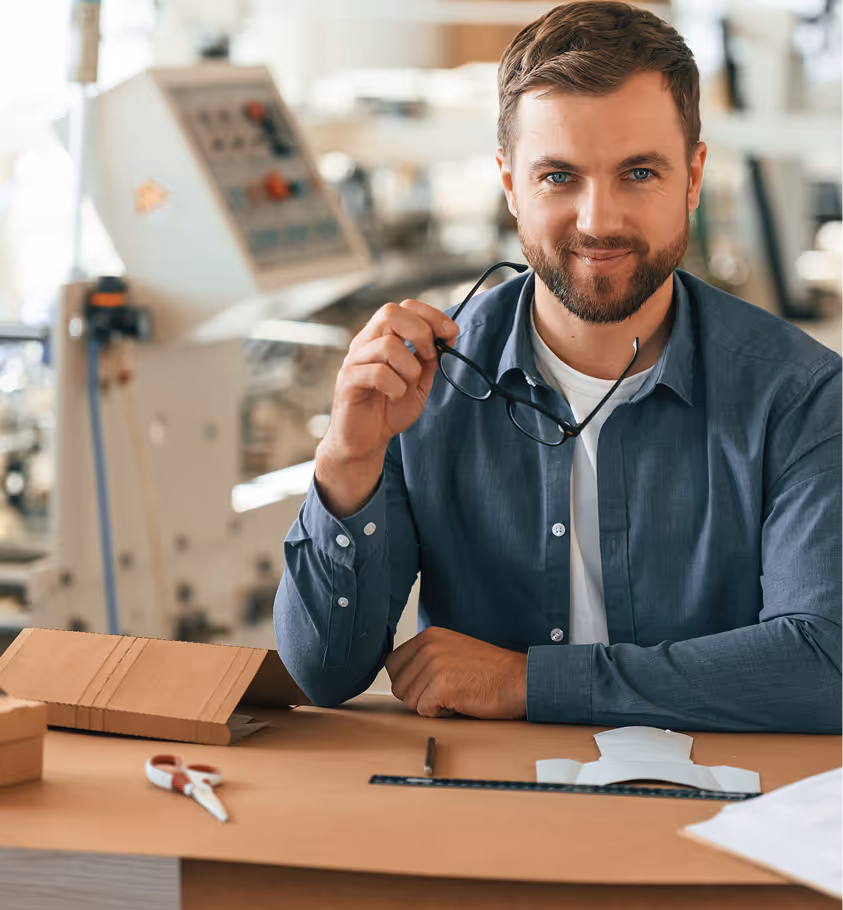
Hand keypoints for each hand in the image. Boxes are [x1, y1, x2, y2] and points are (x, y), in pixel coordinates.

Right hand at [315, 300, 457, 516]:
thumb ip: (431, 358)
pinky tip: (395, 397)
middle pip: (390, 312)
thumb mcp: (419, 381)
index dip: (431, 315)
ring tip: (408, 386)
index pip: (405, 307)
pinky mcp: (348, 381)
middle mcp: (365, 343)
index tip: (451, 334)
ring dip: (410, 368)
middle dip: (420, 332)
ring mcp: (354, 361)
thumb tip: (448, 335)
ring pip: (388, 345)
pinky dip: (396, 386)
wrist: (366, 441)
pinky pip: (378, 373)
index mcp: (382, 337)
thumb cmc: (389, 409)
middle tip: (429, 357)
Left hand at [385, 627, 527, 719]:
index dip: (408, 681)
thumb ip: (425, 657)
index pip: (392, 663)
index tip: (427, 684)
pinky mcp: (441, 686)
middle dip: (417, 696)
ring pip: (409, 700)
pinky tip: (459, 702)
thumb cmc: (489, 671)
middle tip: (445, 691)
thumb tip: (399, 675)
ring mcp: (434, 665)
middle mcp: (429, 646)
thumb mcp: (452, 650)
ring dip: (430, 705)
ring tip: (454, 695)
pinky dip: (440, 714)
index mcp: (429, 635)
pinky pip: (424, 711)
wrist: (518, 679)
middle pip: (398, 685)